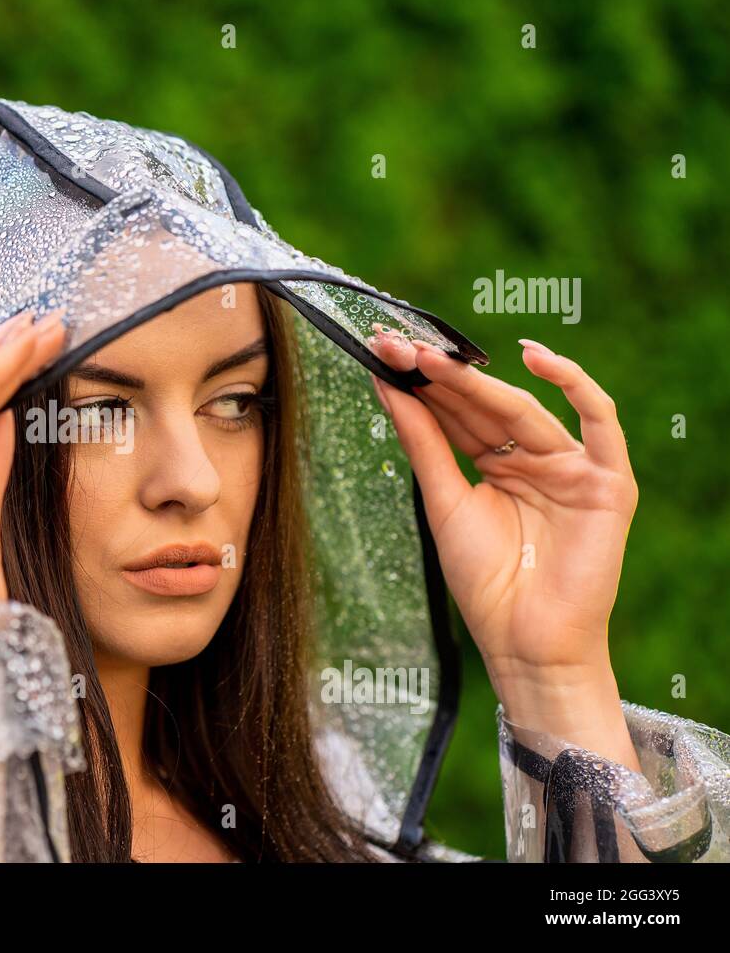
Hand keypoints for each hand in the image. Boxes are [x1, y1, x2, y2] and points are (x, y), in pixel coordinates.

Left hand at [369, 328, 640, 767]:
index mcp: (496, 464)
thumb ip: (424, 443)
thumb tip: (388, 387)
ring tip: (430, 357)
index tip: (380, 352)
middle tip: (396, 345)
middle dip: (439, 375)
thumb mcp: (444, 503)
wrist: (525, 644)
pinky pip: (600, 421)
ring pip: (524, 409)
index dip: (420, 383)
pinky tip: (536, 358)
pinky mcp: (608, 481)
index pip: (455, 413)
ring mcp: (572, 467)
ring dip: (477, 381)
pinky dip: (576, 384)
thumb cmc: (487, 585)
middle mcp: (534, 458)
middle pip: (484, 406)